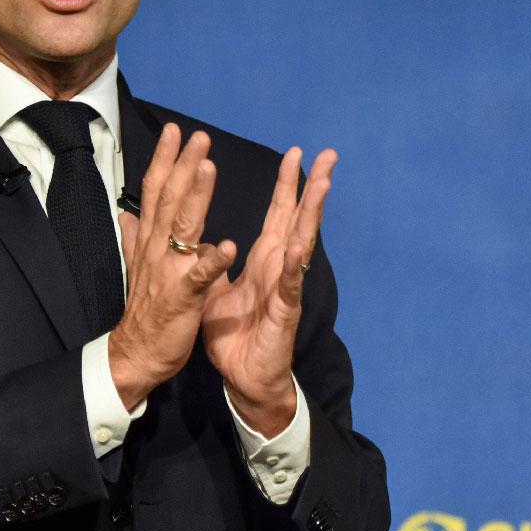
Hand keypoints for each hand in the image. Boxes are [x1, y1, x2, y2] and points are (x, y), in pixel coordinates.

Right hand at [107, 124, 237, 409]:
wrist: (136, 353)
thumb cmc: (144, 310)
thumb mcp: (136, 267)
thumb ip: (133, 237)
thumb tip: (124, 213)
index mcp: (150, 241)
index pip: (155, 191)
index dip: (164, 160)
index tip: (175, 131)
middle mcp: (156, 248)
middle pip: (169, 199)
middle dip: (183, 166)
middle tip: (198, 136)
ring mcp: (169, 270)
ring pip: (183, 227)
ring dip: (196, 196)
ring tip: (209, 168)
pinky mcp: (183, 295)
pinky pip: (199, 275)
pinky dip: (212, 260)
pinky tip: (228, 245)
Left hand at [201, 146, 336, 435]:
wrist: (242, 377)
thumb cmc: (233, 335)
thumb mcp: (214, 290)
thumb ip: (213, 263)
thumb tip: (203, 240)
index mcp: (263, 260)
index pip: (278, 214)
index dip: (286, 185)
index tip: (294, 154)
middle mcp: (279, 267)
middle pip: (298, 219)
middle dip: (311, 186)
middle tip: (327, 154)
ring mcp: (285, 287)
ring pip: (302, 243)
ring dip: (311, 214)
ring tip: (322, 184)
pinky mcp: (284, 312)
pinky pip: (289, 286)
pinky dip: (295, 266)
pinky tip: (300, 246)